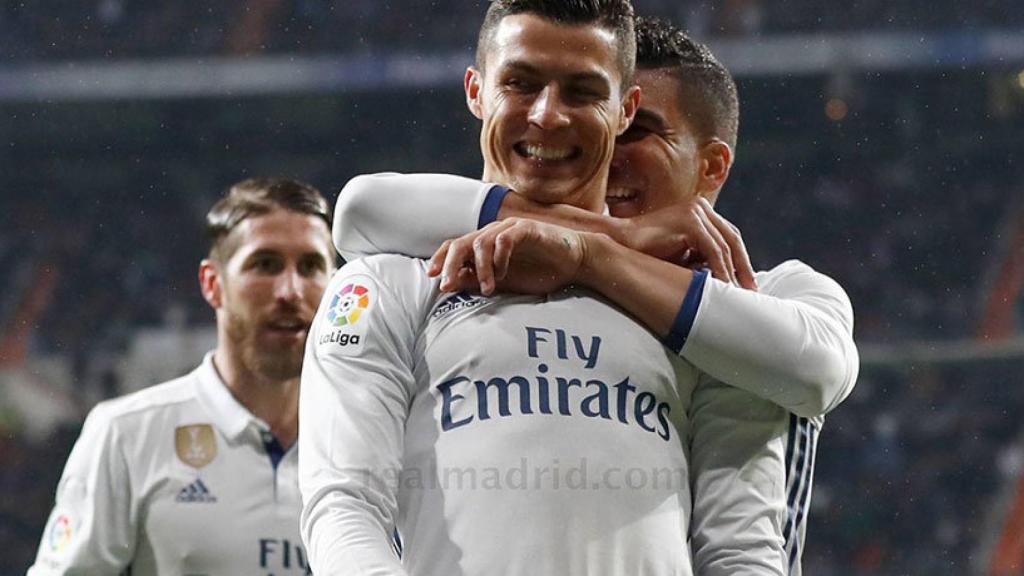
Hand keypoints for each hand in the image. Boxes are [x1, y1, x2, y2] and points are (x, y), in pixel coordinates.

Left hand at [428, 218, 584, 295]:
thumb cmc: (539, 272)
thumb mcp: (503, 282)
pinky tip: (504, 273)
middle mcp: (493, 233)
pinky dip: (500, 257)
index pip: (455, 246)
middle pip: (461, 242)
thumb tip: (450, 284)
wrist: (574, 263)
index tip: (432, 278)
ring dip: (480, 268)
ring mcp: (509, 229)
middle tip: (447, 285)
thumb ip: (477, 280)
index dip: (441, 259)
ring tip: (488, 289)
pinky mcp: (527, 229)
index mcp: (485, 245)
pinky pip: (505, 238)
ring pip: (481, 241)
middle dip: (451, 264)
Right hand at [615, 197, 756, 289]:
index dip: (740, 259)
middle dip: (743, 266)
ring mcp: (696, 212)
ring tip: (739, 292)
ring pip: (725, 246)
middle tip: (751, 289)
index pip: (728, 235)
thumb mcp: (682, 252)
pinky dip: (721, 270)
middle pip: (732, 238)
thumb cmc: (648, 252)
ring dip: (735, 272)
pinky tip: (724, 286)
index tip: (746, 281)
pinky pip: (713, 251)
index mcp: (700, 210)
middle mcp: (701, 207)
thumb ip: (702, 256)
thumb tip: (727, 277)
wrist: (619, 243)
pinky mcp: (690, 222)